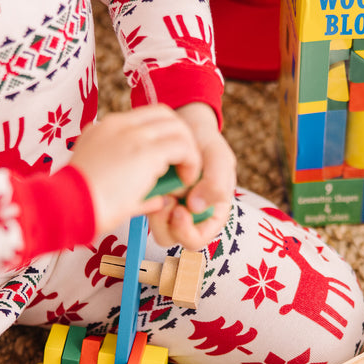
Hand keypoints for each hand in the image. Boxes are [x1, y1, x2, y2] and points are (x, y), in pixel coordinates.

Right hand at [69, 105, 201, 237]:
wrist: (65, 206)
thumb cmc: (81, 205)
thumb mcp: (105, 189)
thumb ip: (136, 191)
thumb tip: (158, 199)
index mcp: (103, 130)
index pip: (144, 119)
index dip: (163, 138)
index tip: (170, 163)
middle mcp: (118, 125)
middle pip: (165, 115)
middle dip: (181, 139)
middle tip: (184, 167)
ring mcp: (131, 134)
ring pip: (177, 126)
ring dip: (188, 151)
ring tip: (186, 177)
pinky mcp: (145, 150)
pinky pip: (182, 145)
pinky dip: (191, 162)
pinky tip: (185, 181)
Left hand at [145, 101, 235, 249]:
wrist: (185, 126)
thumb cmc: (207, 144)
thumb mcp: (219, 160)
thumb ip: (216, 184)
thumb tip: (196, 207)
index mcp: (210, 213)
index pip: (198, 238)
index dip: (187, 232)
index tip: (179, 211)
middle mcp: (189, 215)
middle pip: (173, 237)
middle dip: (166, 220)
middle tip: (165, 199)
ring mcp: (169, 207)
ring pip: (155, 225)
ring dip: (154, 207)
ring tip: (159, 184)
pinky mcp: (153, 196)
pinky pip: (143, 206)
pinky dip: (143, 194)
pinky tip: (147, 176)